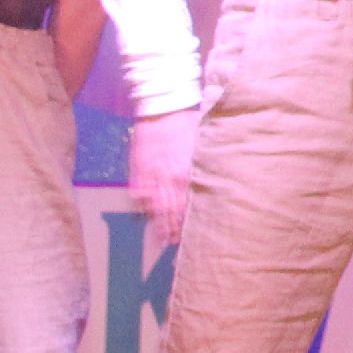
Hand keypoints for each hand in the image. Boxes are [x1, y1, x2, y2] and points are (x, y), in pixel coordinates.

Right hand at [128, 108, 198, 245]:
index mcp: (185, 173)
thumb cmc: (187, 123)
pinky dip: (141, 203)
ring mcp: (150, 173)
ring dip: (158, 222)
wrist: (162, 108)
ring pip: (154, 204)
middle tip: (174, 244)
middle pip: (169, 209)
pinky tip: (144, 215)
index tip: (187, 236)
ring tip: (161, 238)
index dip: (185, 222)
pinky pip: (138, 190)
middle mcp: (167, 177)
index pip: (185, 205)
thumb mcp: (202, 145)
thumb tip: (214, 182)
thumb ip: (204, 166)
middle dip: (171, 228)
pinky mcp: (138, 166)